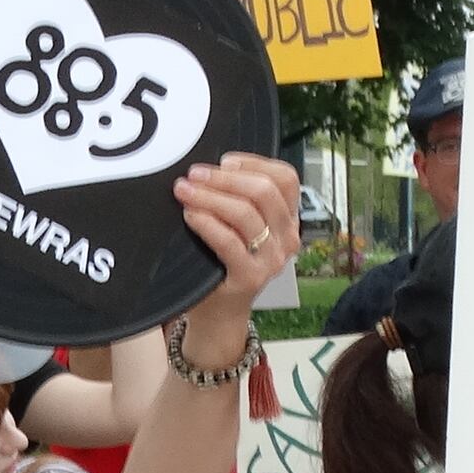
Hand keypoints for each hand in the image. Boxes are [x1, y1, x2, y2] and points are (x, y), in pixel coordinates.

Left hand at [170, 153, 300, 358]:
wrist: (219, 310)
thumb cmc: (223, 261)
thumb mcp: (239, 225)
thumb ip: (237, 197)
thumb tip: (210, 167)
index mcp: (289, 219)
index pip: (285, 178)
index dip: (254, 163)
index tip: (224, 162)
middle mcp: (287, 238)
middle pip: (264, 191)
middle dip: (224, 178)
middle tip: (194, 175)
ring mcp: (272, 259)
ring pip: (245, 213)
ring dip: (209, 197)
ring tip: (184, 192)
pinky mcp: (251, 277)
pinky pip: (228, 241)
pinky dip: (206, 223)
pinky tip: (190, 216)